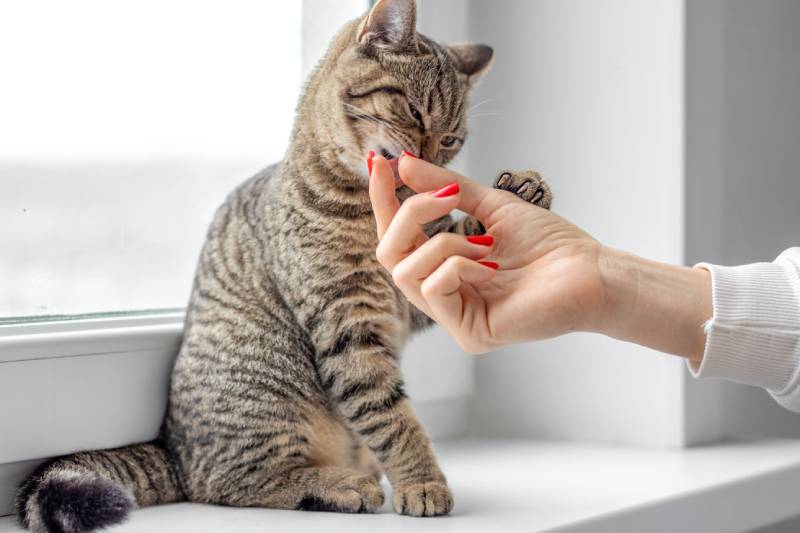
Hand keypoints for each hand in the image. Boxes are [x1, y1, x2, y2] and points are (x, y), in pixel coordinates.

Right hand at [369, 155, 605, 353]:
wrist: (593, 272)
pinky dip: (459, 264)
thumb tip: (403, 164)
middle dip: (409, 214)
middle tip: (447, 196)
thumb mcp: (491, 205)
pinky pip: (435, 287)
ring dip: (444, 241)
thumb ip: (445, 188)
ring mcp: (454, 318)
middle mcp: (443, 296)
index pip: (396, 237)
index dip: (382, 201)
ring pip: (405, 272)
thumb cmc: (550, 244)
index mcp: (444, 268)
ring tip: (486, 242)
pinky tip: (492, 263)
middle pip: (388, 254)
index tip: (379, 161)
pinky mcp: (469, 334)